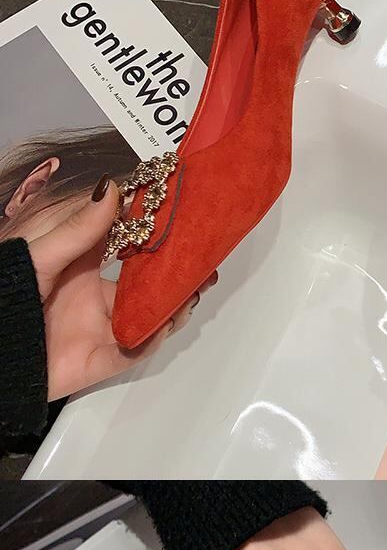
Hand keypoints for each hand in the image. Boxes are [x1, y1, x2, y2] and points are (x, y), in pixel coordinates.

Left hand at [23, 181, 213, 400]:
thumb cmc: (6, 294)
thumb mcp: (42, 254)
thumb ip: (80, 229)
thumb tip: (112, 187)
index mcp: (80, 267)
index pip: (126, 246)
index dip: (155, 234)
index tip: (182, 218)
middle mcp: (94, 297)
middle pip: (146, 286)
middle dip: (177, 276)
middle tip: (204, 262)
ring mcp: (98, 330)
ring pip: (147, 320)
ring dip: (172, 307)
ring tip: (191, 292)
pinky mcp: (98, 361)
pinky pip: (132, 353)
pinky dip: (151, 339)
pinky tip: (163, 322)